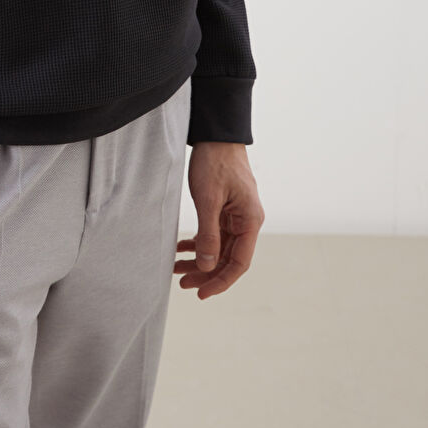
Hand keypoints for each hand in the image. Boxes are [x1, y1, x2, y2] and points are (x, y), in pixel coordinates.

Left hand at [174, 142, 264, 298]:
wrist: (216, 134)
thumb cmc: (215, 162)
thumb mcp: (208, 199)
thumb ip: (209, 234)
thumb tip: (207, 266)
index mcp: (250, 221)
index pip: (239, 263)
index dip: (220, 281)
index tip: (201, 293)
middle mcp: (247, 221)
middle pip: (228, 258)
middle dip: (206, 272)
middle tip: (182, 282)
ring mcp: (236, 215)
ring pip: (219, 247)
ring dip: (200, 259)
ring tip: (176, 268)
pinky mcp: (225, 208)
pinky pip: (214, 232)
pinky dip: (198, 241)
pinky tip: (181, 247)